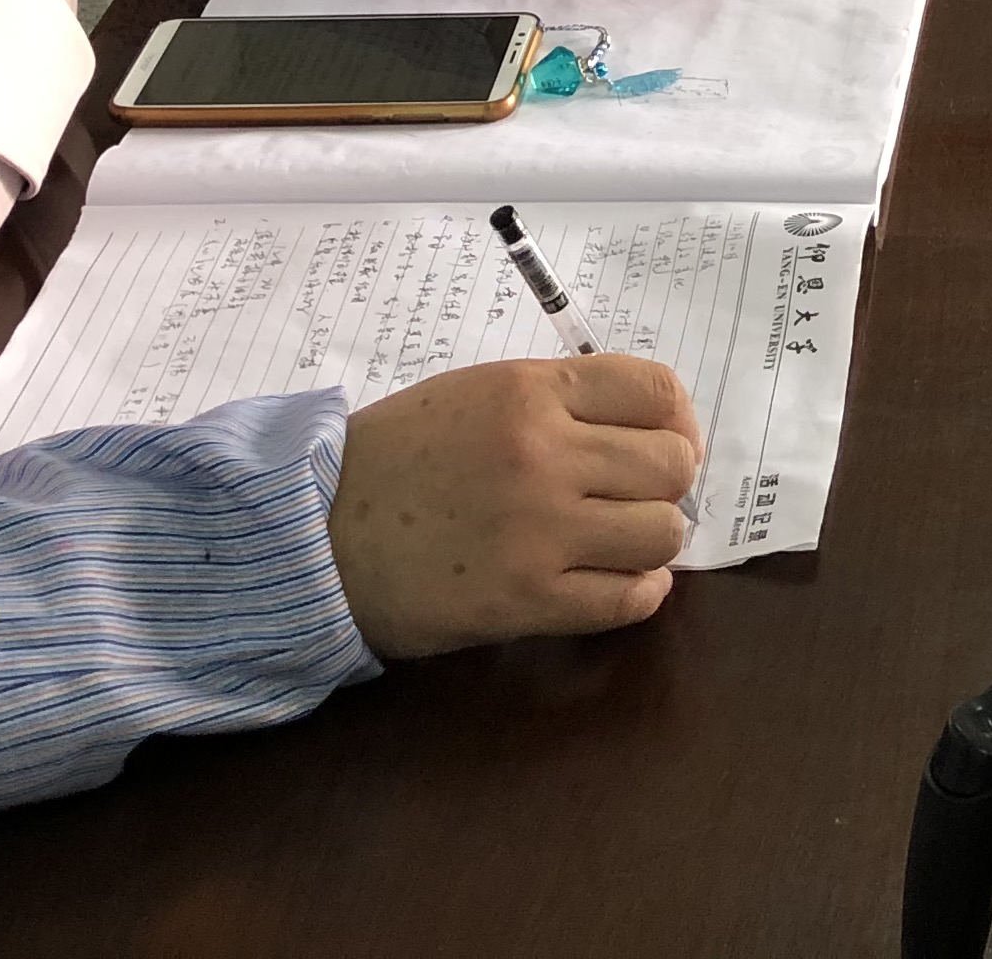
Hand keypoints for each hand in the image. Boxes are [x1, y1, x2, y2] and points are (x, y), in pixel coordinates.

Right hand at [328, 353, 702, 656]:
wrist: (316, 532)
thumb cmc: (395, 457)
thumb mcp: (476, 394)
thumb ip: (557, 402)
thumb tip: (646, 429)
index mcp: (531, 392)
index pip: (657, 390)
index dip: (675, 420)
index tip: (663, 440)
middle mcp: (545, 454)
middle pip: (671, 463)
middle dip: (665, 482)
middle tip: (634, 497)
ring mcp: (540, 530)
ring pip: (663, 532)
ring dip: (652, 540)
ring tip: (621, 542)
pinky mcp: (527, 600)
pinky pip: (628, 599)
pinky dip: (638, 593)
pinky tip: (617, 583)